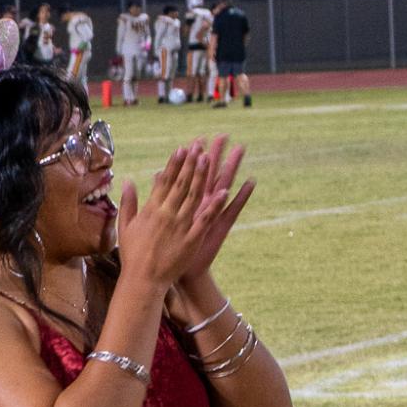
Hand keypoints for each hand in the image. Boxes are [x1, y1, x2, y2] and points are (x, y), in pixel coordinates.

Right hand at [114, 144, 227, 290]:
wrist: (143, 280)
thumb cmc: (133, 255)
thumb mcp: (125, 226)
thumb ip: (129, 203)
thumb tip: (127, 182)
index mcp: (151, 210)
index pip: (164, 181)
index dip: (174, 164)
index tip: (181, 149)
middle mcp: (166, 214)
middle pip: (181, 184)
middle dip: (190, 163)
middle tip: (199, 145)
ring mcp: (179, 226)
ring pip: (193, 196)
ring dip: (202, 176)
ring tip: (210, 158)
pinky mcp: (191, 240)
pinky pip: (205, 220)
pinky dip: (214, 205)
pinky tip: (225, 192)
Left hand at [172, 136, 254, 288]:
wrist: (179, 272)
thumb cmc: (168, 248)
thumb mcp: (160, 219)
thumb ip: (161, 196)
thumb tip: (156, 175)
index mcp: (187, 201)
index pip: (191, 173)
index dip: (194, 157)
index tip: (198, 138)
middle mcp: (201, 204)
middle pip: (210, 174)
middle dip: (216, 154)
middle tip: (223, 135)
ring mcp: (212, 213)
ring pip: (224, 185)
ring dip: (232, 168)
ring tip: (240, 150)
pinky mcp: (220, 226)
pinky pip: (233, 208)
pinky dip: (242, 196)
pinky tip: (251, 182)